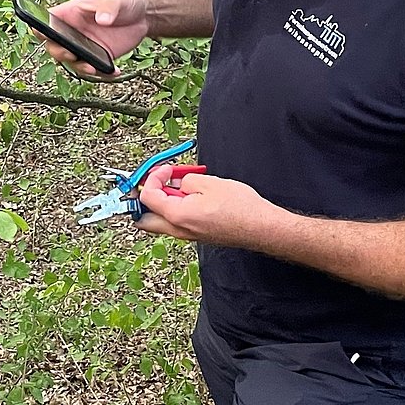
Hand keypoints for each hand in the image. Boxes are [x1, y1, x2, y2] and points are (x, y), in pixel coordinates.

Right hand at [40, 0, 151, 80]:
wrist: (145, 16)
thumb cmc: (125, 2)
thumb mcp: (118, 0)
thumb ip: (109, 7)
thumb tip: (102, 19)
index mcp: (71, 13)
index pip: (48, 20)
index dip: (39, 27)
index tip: (42, 34)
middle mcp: (74, 32)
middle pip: (56, 46)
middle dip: (59, 53)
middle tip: (71, 55)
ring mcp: (86, 46)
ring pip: (74, 63)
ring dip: (81, 68)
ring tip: (94, 69)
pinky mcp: (99, 57)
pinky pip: (96, 70)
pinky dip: (103, 74)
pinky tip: (115, 71)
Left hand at [132, 164, 282, 246]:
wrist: (260, 227)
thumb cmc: (240, 208)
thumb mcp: (209, 183)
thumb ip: (186, 181)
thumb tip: (178, 183)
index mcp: (178, 216)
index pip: (148, 197)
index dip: (154, 178)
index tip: (166, 169)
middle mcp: (179, 230)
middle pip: (144, 219)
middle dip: (145, 199)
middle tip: (157, 183)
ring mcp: (187, 235)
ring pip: (159, 222)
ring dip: (162, 203)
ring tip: (178, 187)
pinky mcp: (197, 235)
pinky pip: (175, 223)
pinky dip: (175, 209)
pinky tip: (191, 196)